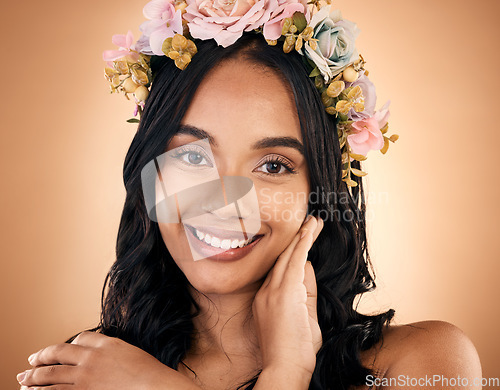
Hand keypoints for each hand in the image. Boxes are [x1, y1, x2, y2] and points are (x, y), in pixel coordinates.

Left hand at [17, 331, 201, 389]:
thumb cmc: (149, 373)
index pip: (80, 338)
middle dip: (41, 358)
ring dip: (34, 378)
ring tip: (23, 380)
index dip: (69, 344)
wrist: (154, 386)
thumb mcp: (131, 352)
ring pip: (51, 375)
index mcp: (106, 343)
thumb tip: (105, 352)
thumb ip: (114, 350)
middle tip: (30, 363)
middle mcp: (92, 357)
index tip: (61, 351)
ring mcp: (86, 377)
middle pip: (58, 354)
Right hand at [252, 215, 323, 377]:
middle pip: (284, 258)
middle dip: (299, 239)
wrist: (284, 368)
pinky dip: (302, 245)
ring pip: (289, 257)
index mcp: (267, 298)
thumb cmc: (293, 351)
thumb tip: (308, 268)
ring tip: (314, 222)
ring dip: (303, 237)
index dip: (295, 252)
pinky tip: (310, 232)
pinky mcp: (282, 293)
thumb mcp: (303, 317)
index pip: (283, 269)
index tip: (304, 239)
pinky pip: (294, 263)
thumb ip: (305, 292)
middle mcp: (266, 292)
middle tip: (311, 222)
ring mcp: (272, 292)